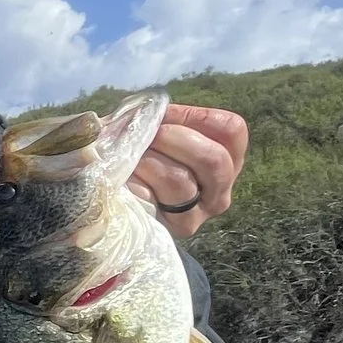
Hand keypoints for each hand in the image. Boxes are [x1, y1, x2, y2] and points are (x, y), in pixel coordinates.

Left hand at [130, 103, 248, 239]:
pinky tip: (122, 181)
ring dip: (147, 161)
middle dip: (174, 139)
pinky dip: (131, 183)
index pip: (231, 130)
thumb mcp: (153, 131)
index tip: (164, 117)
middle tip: (147, 137)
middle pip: (213, 159)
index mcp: (227, 161)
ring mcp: (195, 216)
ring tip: (130, 160)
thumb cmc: (136, 157)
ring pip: (179, 180)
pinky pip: (149, 199)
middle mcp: (219, 193)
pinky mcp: (166, 231)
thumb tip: (151, 110)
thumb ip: (159, 118)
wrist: (110, 201)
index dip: (195, 116)